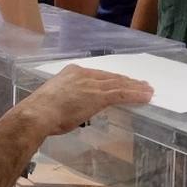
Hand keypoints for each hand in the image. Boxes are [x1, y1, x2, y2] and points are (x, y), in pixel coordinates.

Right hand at [18, 65, 152, 136]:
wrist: (38, 113)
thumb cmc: (41, 112)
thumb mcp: (56, 99)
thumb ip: (68, 99)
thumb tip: (73, 107)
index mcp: (72, 72)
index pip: (98, 75)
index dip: (112, 79)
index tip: (121, 81)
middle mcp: (84, 74)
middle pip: (111, 77)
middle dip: (127, 81)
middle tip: (141, 84)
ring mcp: (92, 84)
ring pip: (119, 84)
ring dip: (135, 87)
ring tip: (148, 90)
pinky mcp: (98, 96)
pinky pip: (121, 94)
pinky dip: (135, 95)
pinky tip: (145, 97)